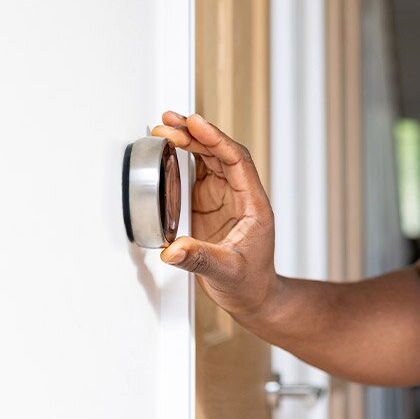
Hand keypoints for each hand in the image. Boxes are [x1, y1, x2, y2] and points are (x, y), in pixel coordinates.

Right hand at [151, 111, 277, 317]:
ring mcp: (225, 198)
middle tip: (170, 122)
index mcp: (253, 204)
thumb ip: (199, 259)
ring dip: (190, 141)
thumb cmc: (250, 283)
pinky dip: (184, 158)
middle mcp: (241, 195)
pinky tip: (169, 147)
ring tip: (166, 126)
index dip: (216, 139)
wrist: (253, 296)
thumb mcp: (226, 272)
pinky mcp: (210, 204)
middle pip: (221, 153)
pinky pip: (199, 173)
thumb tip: (173, 250)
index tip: (195, 124)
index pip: (237, 160)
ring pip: (210, 159)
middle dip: (196, 134)